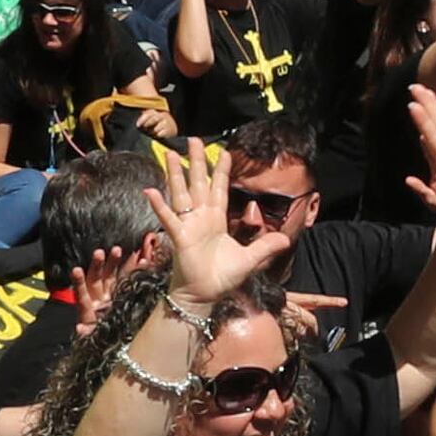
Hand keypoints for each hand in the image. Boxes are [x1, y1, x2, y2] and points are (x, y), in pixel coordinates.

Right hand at [148, 135, 290, 303]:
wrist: (204, 295)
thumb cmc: (222, 278)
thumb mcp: (249, 260)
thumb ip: (265, 247)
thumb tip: (286, 239)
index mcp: (216, 220)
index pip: (220, 189)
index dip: (221, 172)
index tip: (224, 152)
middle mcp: (201, 218)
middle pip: (198, 183)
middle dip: (196, 162)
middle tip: (194, 140)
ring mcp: (188, 225)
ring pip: (181, 193)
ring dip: (175, 174)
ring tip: (169, 153)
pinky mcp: (179, 236)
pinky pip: (168, 218)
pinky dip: (159, 205)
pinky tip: (150, 190)